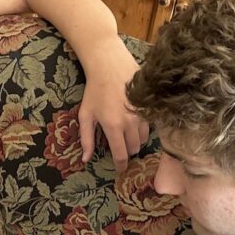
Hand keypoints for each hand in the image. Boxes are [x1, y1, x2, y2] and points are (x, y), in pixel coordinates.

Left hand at [78, 38, 149, 172]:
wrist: (110, 64)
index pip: (121, 155)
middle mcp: (130, 123)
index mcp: (113, 126)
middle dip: (127, 152)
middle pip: (134, 149)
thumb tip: (86, 160)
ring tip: (126, 136)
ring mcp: (142, 114)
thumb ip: (86, 139)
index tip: (120, 170)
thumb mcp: (85, 114)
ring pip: (143, 139)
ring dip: (135, 141)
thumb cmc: (95, 90)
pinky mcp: (149, 106)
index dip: (121, 166)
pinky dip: (142, 130)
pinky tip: (133, 124)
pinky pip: (149, 126)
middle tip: (120, 147)